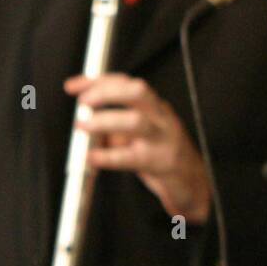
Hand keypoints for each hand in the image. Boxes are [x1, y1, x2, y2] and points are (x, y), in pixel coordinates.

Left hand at [66, 73, 210, 223]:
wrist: (194, 184)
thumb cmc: (163, 156)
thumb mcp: (141, 135)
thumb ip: (116, 127)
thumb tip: (86, 121)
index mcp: (155, 108)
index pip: (127, 83)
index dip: (98, 81)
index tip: (72, 86)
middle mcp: (162, 118)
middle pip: (138, 92)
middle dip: (107, 93)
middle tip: (83, 103)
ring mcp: (164, 140)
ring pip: (137, 122)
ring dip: (105, 121)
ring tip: (83, 126)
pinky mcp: (162, 163)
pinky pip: (132, 158)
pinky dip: (107, 156)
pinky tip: (92, 157)